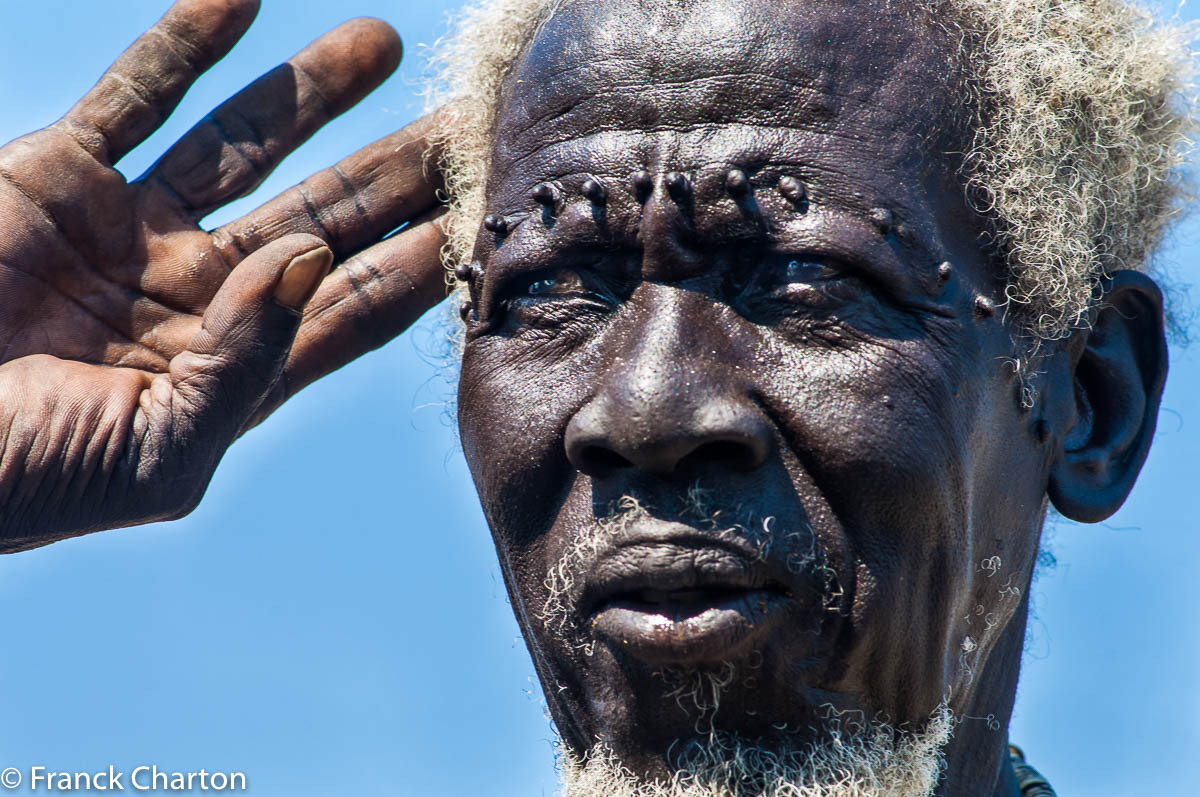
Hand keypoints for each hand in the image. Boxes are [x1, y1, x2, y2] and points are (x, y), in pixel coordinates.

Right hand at [0, 0, 446, 550]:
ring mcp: (133, 230)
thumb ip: (243, 365)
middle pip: (326, 215)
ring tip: (388, 43)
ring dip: (312, 91)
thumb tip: (309, 257)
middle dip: (397, 170)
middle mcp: (201, 292)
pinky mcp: (58, 178)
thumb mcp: (153, 454)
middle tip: (474, 122)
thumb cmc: (21, 484)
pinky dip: (183, 46)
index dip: (426, 256)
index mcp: (237, 367)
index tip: (493, 211)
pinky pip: (133, 97)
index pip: (358, 302)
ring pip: (244, 144)